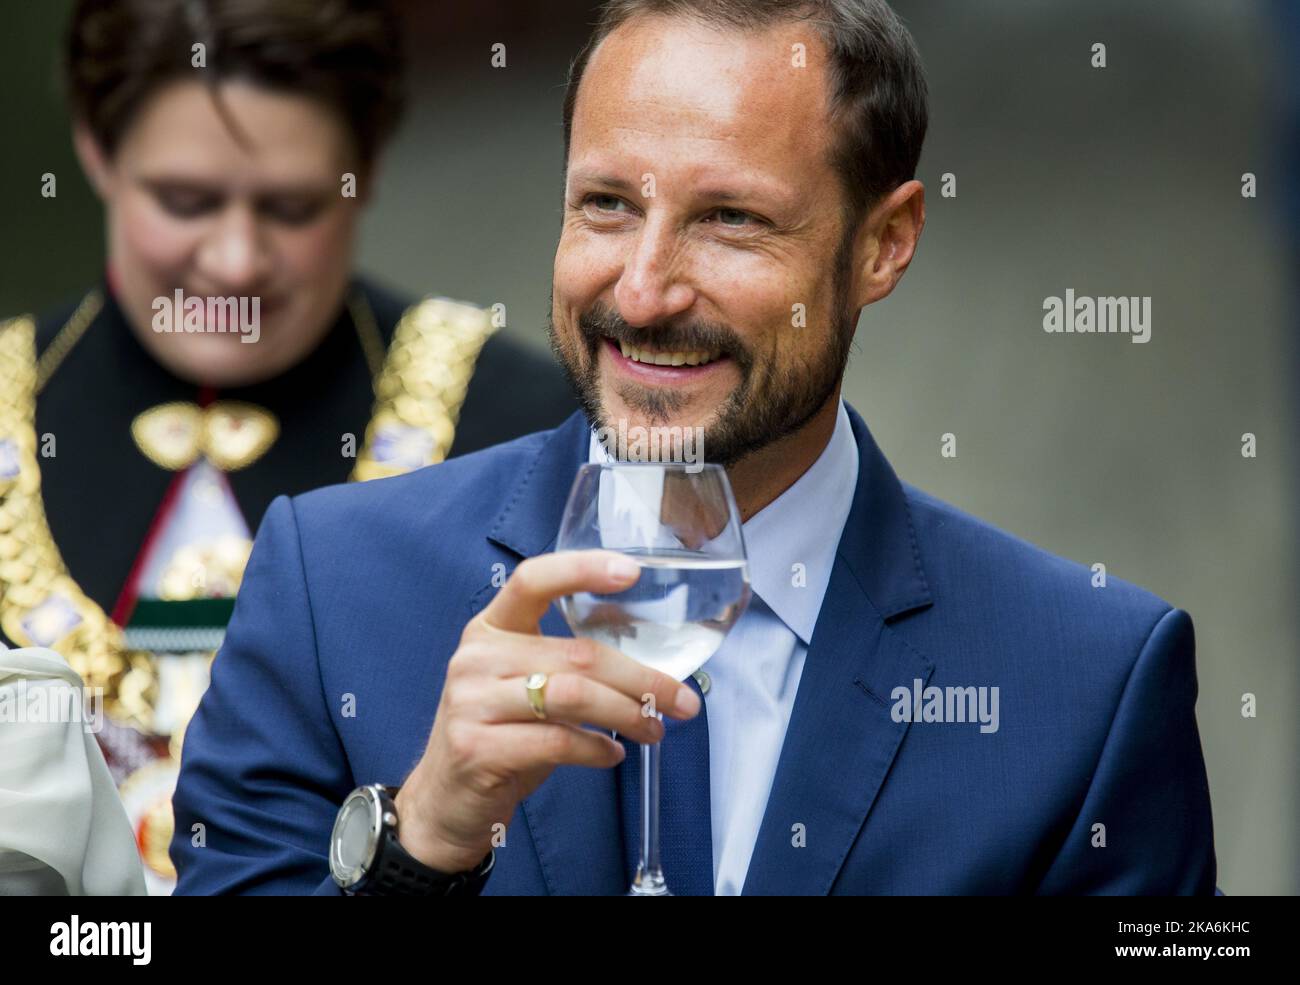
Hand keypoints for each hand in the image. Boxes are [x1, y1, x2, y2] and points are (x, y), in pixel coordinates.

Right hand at [394, 549, 701, 873]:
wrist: (445, 802)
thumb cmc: (500, 737)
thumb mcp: (524, 686)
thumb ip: (568, 665)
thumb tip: (651, 666)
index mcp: (490, 628)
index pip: (533, 581)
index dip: (581, 569)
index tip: (631, 571)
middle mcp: (476, 657)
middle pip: (576, 654)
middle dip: (640, 678)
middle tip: (681, 699)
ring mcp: (471, 702)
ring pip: (573, 696)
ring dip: (626, 714)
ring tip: (654, 728)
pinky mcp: (476, 747)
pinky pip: (557, 741)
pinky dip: (596, 750)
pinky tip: (611, 754)